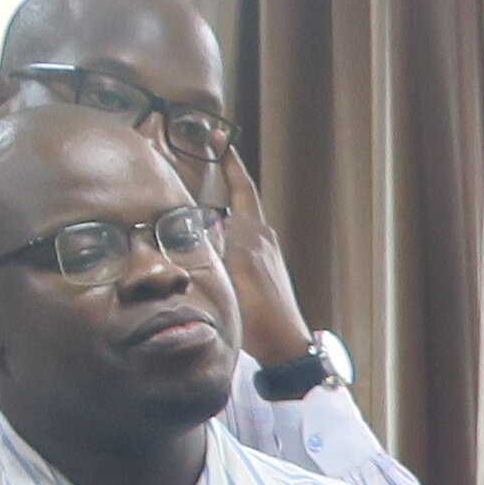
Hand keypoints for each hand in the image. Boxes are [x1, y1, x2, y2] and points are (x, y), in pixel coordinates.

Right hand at [197, 142, 318, 367]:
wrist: (285, 344)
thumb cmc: (260, 312)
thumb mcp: (233, 273)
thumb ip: (217, 246)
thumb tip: (203, 219)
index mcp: (255, 233)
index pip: (241, 189)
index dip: (231, 164)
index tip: (222, 140)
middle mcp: (263, 239)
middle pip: (240, 202)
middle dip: (223, 183)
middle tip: (203, 164)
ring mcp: (266, 256)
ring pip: (239, 223)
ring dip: (221, 211)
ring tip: (198, 203)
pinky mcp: (265, 272)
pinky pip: (240, 242)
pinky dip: (225, 235)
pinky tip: (211, 243)